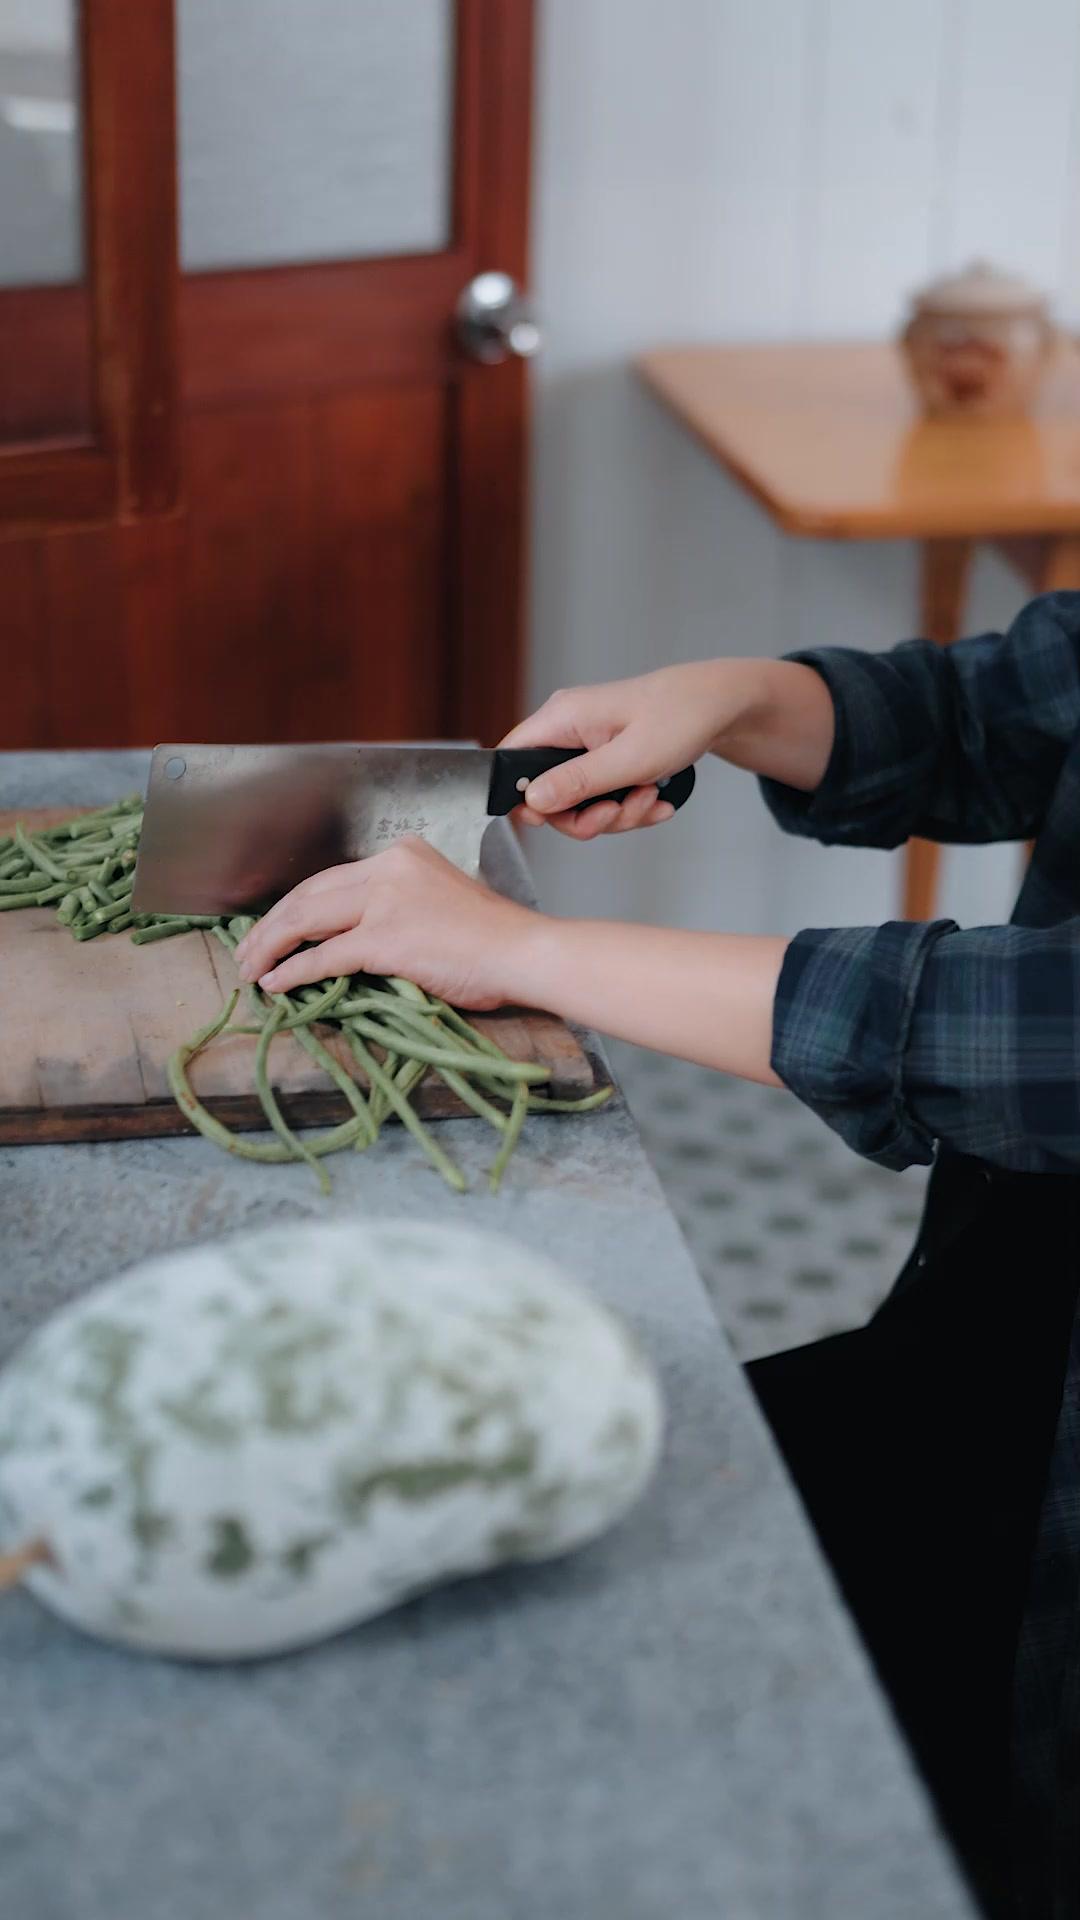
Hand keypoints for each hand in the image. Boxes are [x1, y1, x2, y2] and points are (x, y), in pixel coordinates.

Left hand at [234, 837, 537, 1009]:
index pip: (330, 878)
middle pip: (309, 894)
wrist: (523, 952)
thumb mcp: (438, 901)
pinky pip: (325, 956)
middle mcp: (389, 869)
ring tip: (250, 969)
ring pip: (307, 920)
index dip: (294, 907)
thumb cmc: (492, 939)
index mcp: (402, 855)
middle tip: (247, 951)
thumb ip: (395, 907)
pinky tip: (276, 984)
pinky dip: (294, 971)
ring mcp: (386, 901)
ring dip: (271, 947)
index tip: (273, 928)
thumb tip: (349, 940)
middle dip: (271, 925)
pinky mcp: (386, 938)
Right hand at [501, 661, 755, 838]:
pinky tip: (655, 800)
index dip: (524, 798)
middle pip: (547, 794)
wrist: (718, 706)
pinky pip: (602, 797)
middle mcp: (567, 731)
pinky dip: (629, 806)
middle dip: (585, 816)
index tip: (556, 818)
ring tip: (648, 799)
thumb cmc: (680, 717)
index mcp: (561, 719)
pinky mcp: (604, 759)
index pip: (510, 761)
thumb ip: (577, 782)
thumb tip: (532, 800)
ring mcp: (585, 746)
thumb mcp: (629, 758)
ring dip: (616, 814)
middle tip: (618, 812)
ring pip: (579, 803)